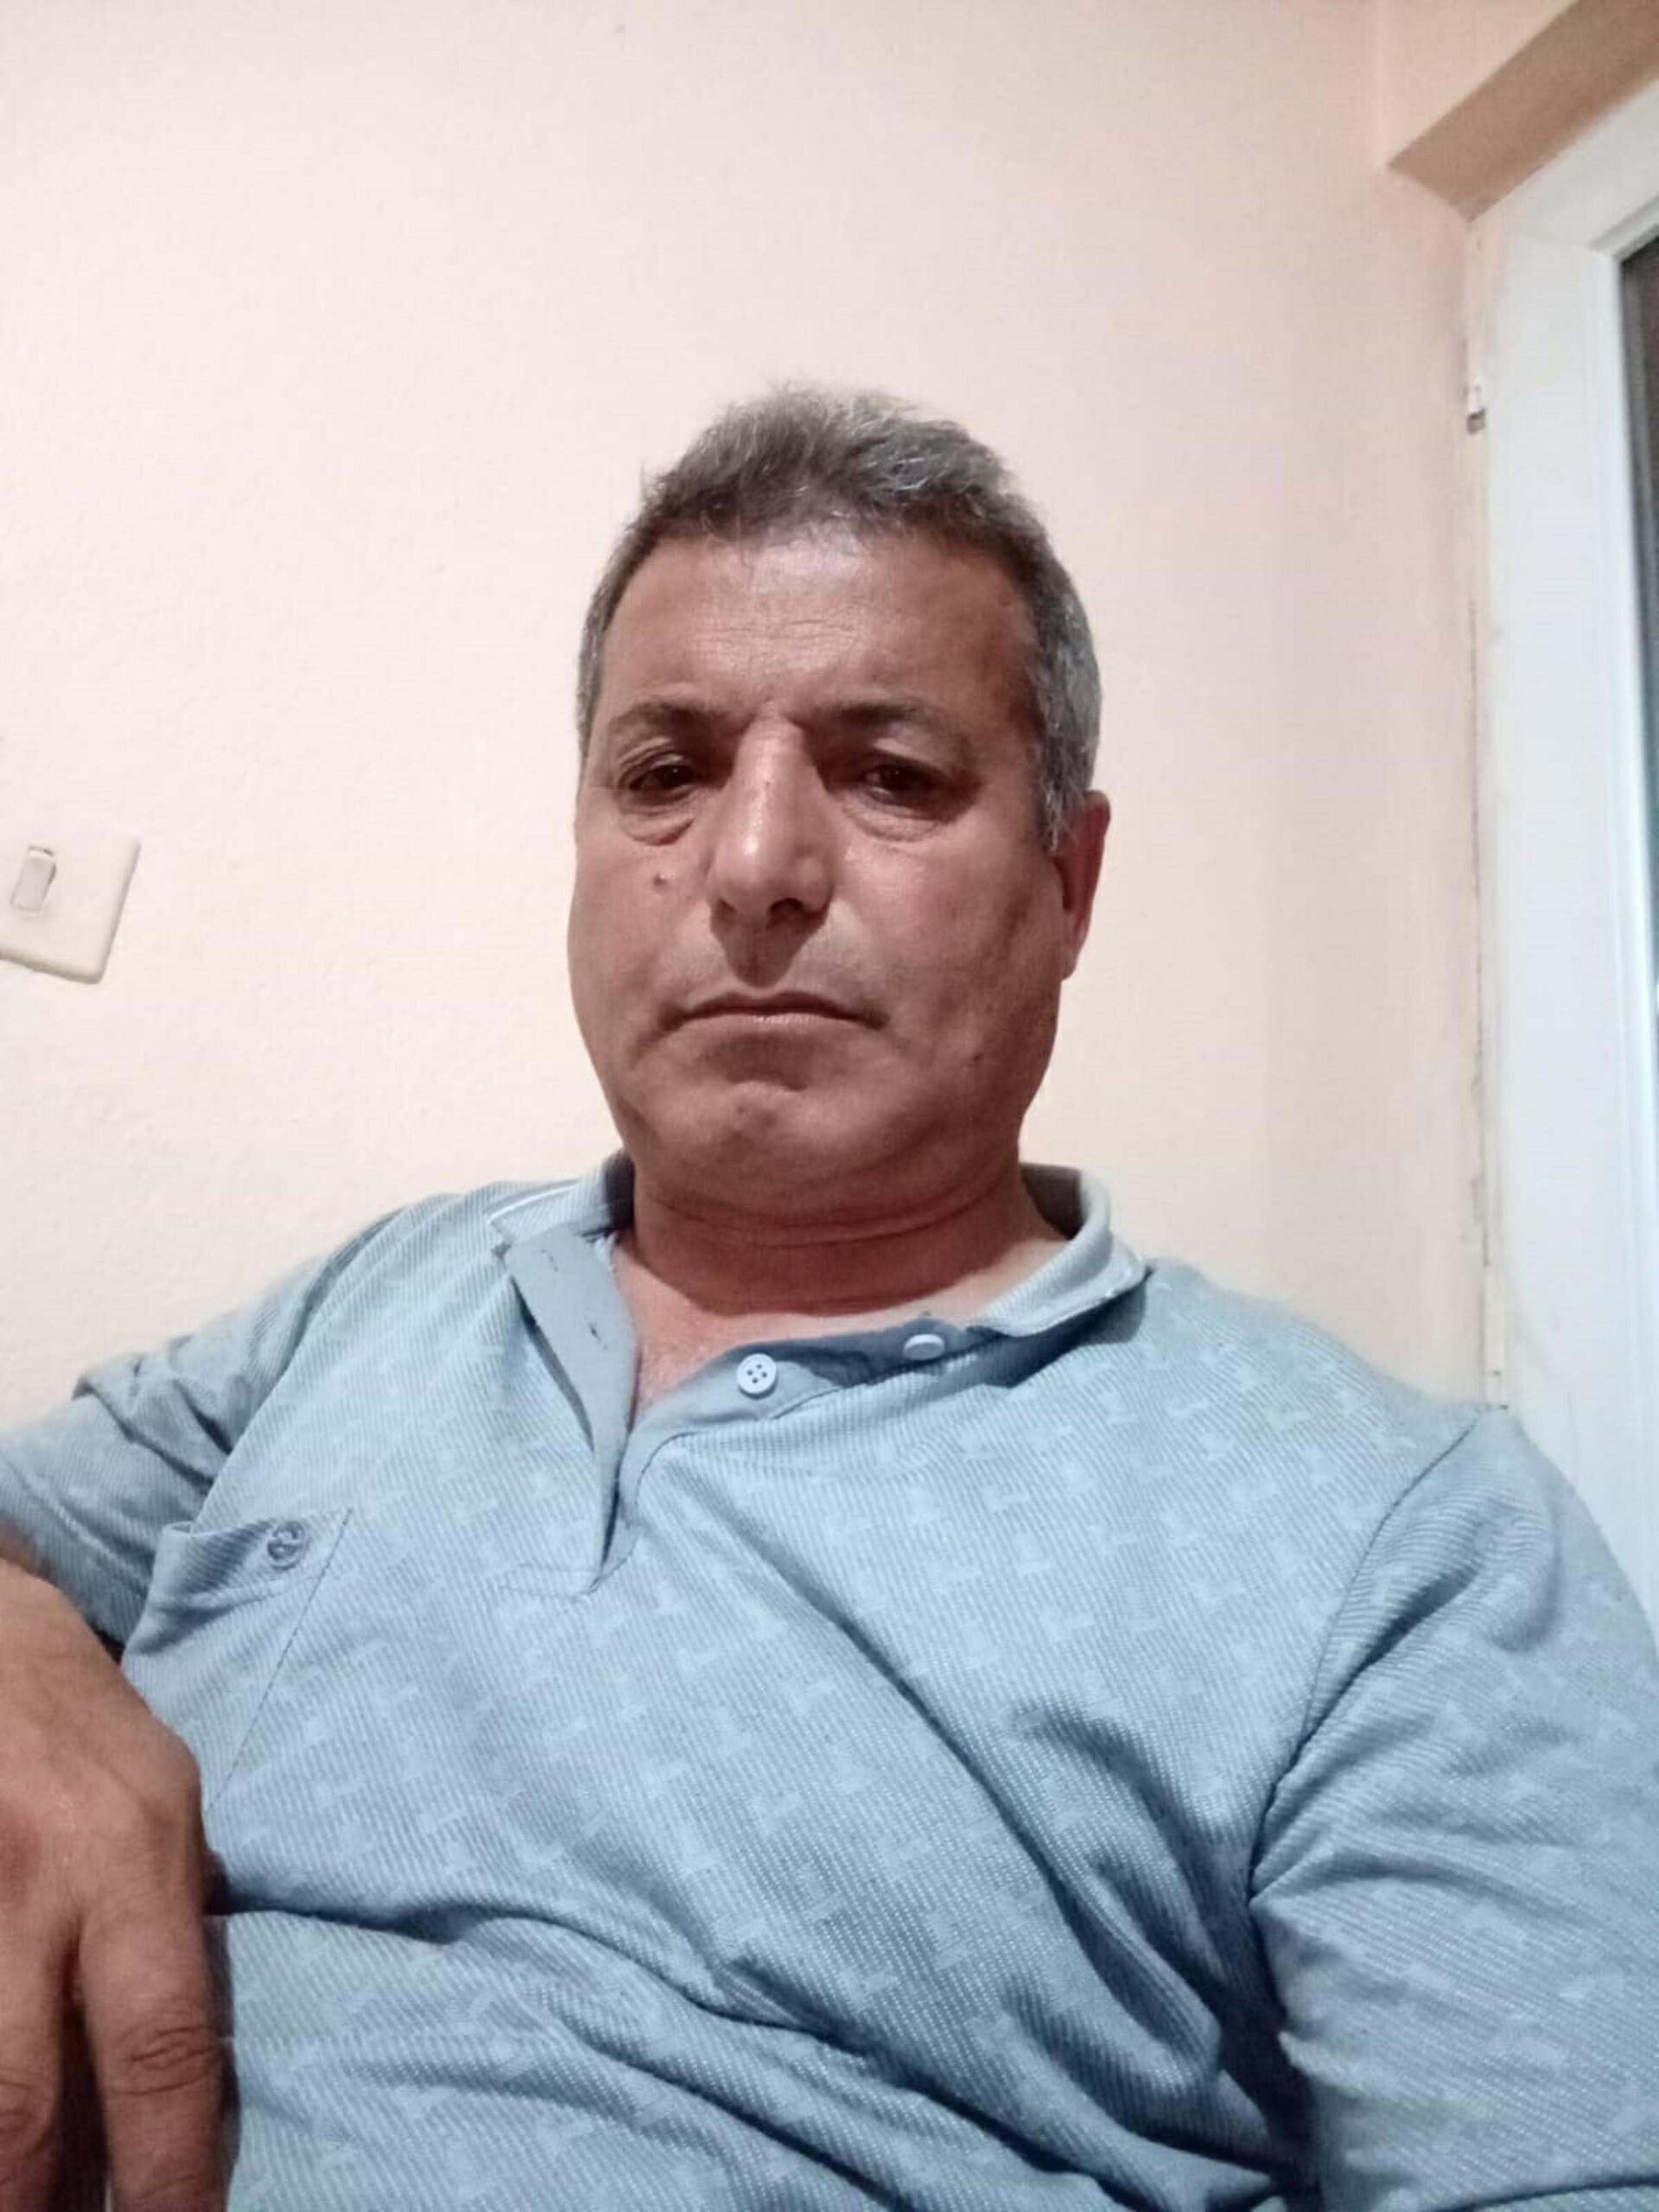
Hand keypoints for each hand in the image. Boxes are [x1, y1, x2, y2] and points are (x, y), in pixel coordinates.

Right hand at [0, 1560, 224, 2210]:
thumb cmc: (78, 1723)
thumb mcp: (163, 1798)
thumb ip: (166, 1924)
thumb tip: (164, 2082)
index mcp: (132, 1854)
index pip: (162, 2050)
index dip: (168, 2172)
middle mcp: (39, 1881)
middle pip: (25, 2104)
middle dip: (38, 2203)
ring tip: (24, 2189)